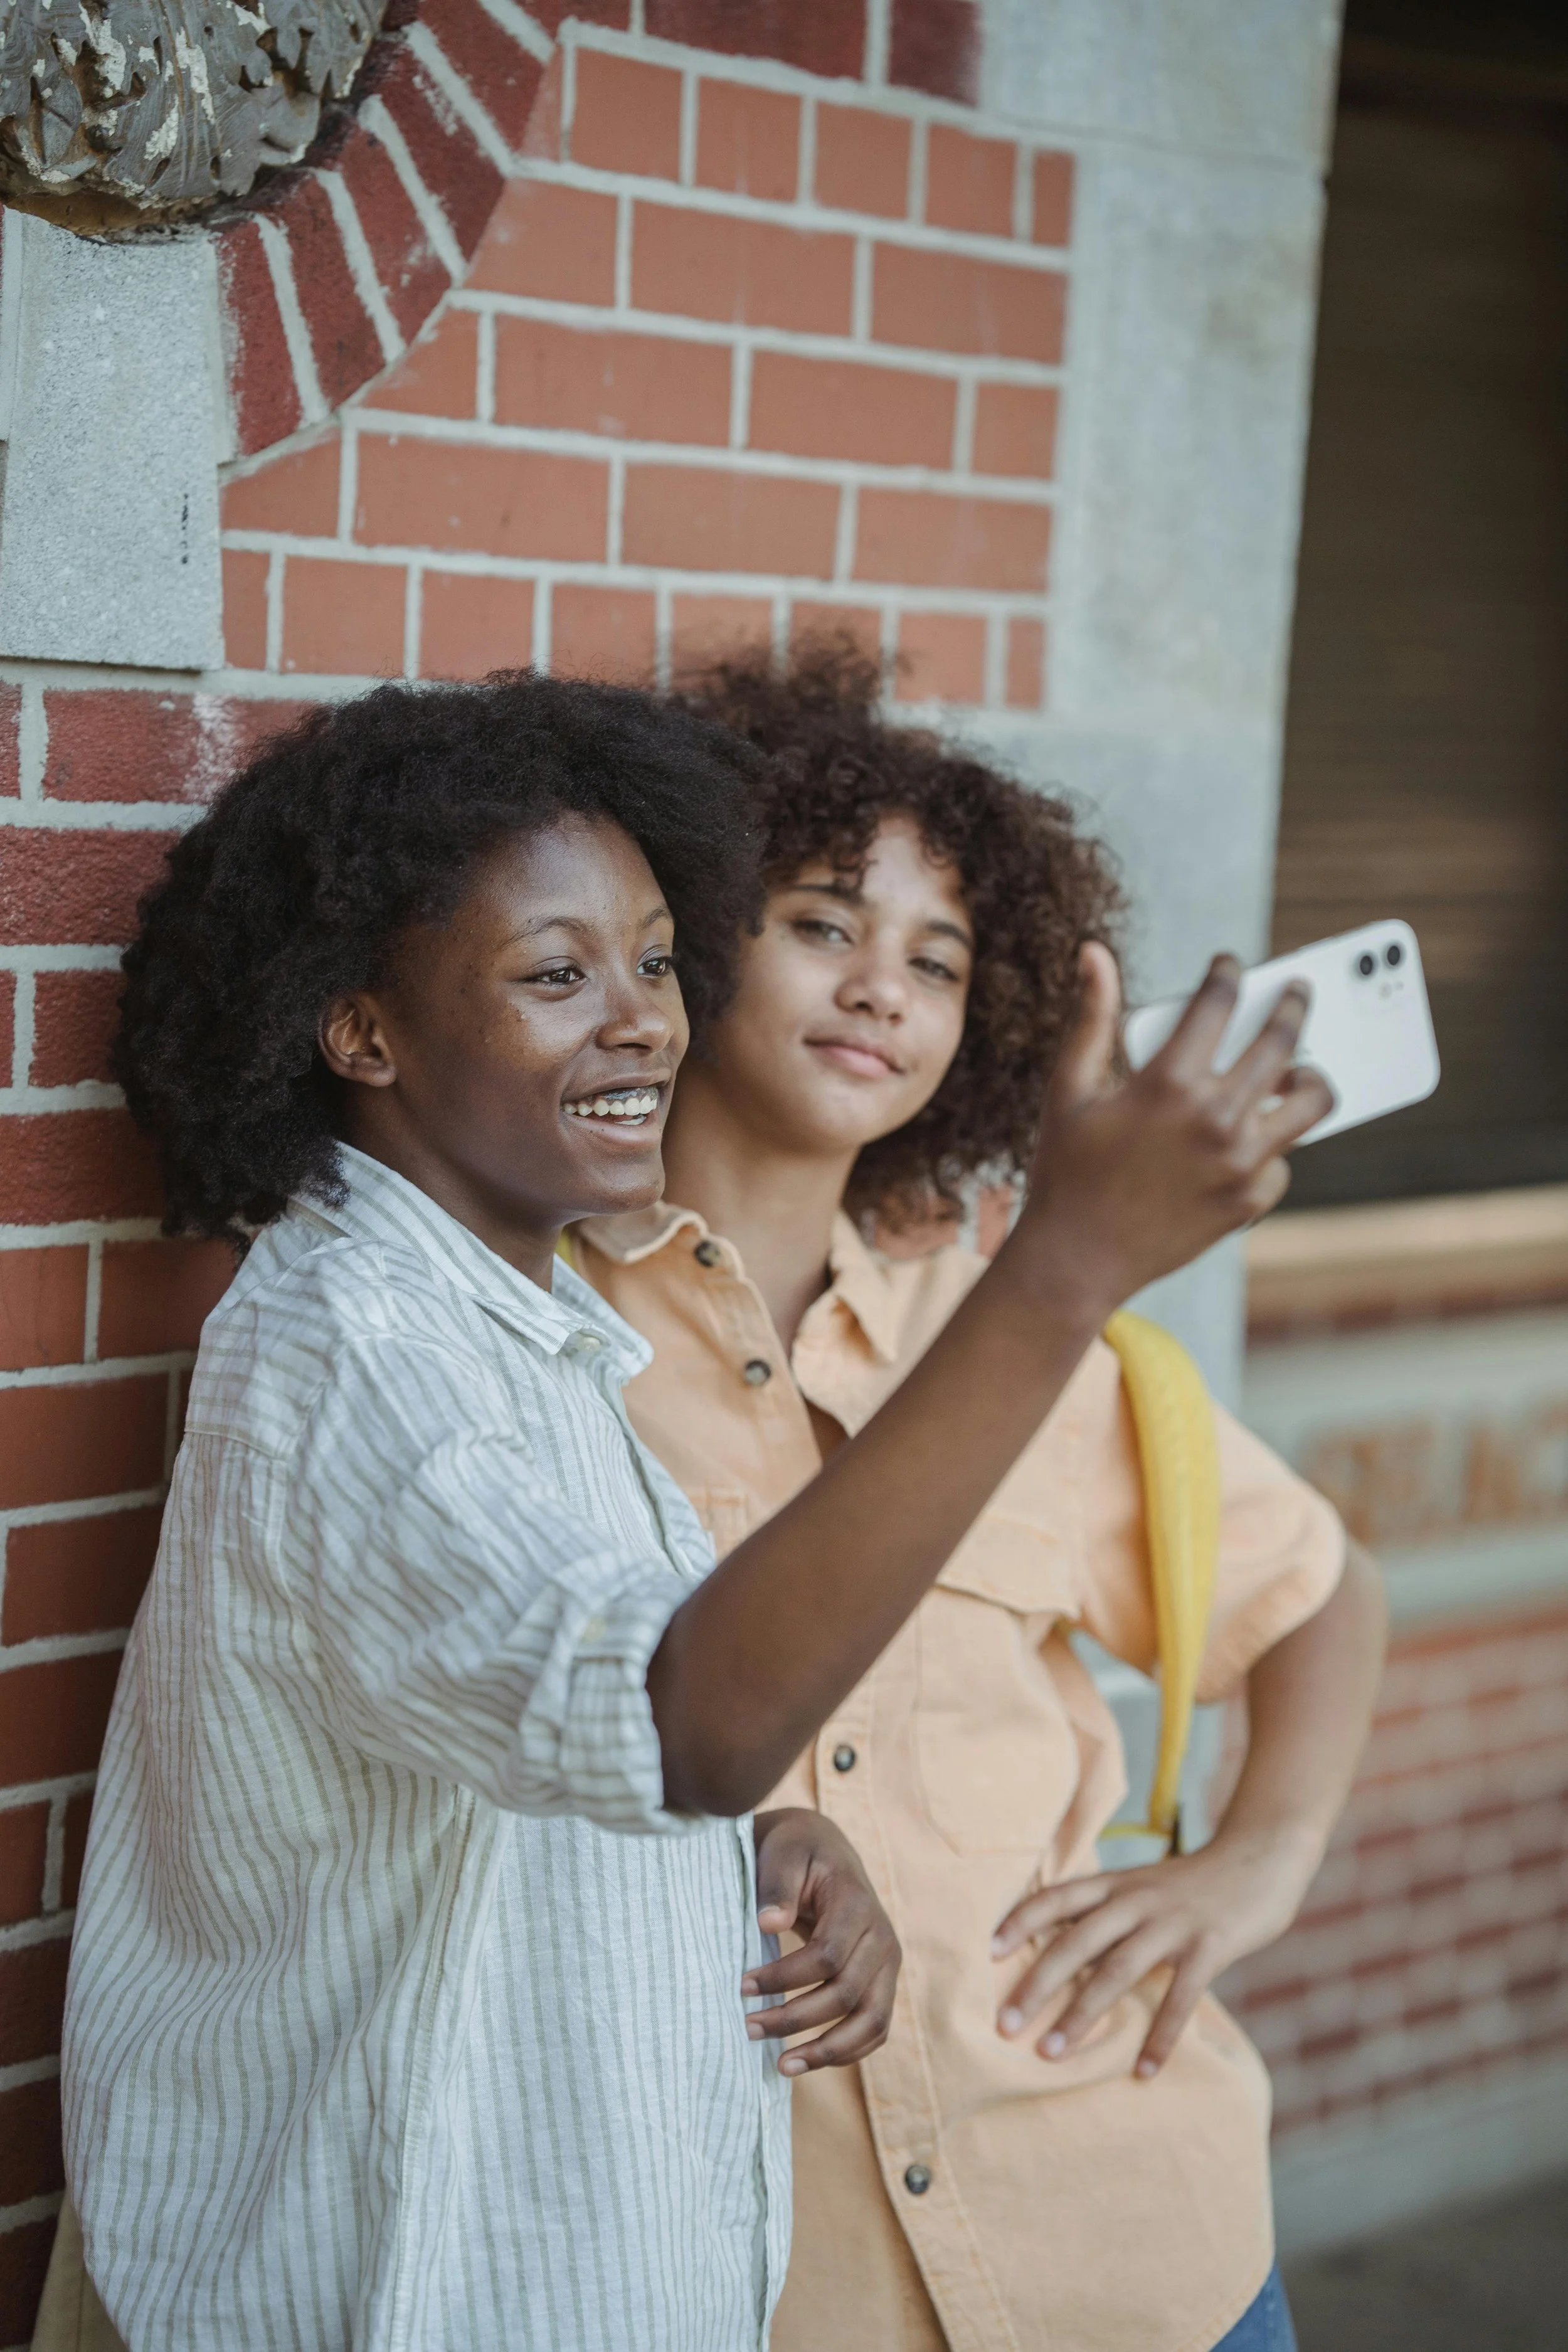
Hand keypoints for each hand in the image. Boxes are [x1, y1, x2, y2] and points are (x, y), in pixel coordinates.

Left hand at [743, 1809, 901, 2074]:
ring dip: (826, 2050)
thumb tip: (769, 1925)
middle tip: (748, 2027)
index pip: (827, 1956)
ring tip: (781, 2066)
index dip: (784, 1979)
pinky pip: (875, 2029)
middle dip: (795, 2019)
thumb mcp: (782, 1854)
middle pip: (847, 1994)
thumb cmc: (796, 1852)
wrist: (824, 1851)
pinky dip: (846, 2051)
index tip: (742, 1986)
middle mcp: (882, 1937)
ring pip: (871, 2022)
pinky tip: (808, 2060)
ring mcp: (887, 1963)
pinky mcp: (883, 1982)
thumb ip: (776, 1886)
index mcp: (857, 1903)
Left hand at [990, 1824, 1323, 2076]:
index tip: (987, 1952)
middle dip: (1036, 1985)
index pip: (1056, 1897)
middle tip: (1004, 2025)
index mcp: (1116, 1884)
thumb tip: (1060, 1951)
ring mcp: (1173, 1923)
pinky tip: (1143, 2070)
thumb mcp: (1142, 1887)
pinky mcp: (1210, 1946)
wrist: (1259, 1860)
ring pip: (1117, 1971)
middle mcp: (1136, 1900)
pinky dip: (1160, 2036)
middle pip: (1075, 1941)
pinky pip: (1180, 1997)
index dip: (1019, 1920)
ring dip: (1081, 2015)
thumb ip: (1107, 1912)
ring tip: (1050, 2053)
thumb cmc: (1191, 1885)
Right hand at [1012, 944, 1332, 1312]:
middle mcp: (1214, 1118)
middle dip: (1292, 1004)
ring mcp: (1239, 1163)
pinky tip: (1251, 1140)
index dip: (1228, 973)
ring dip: (1310, 1078)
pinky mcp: (1249, 1201)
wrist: (1076, 1260)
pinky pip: (1283, 1161)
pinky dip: (1271, 1147)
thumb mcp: (1069, 1088)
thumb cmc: (1065, 1169)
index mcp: (1168, 1082)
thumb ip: (1092, 1016)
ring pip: (1310, 1103)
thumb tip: (1094, 952)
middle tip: (1297, 990)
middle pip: (1282, 1041)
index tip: (1231, 966)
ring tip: (1301, 1071)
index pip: (1218, 1002)